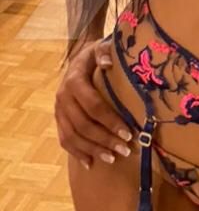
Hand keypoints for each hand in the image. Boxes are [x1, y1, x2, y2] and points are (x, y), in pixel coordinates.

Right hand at [54, 38, 133, 168]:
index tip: (128, 133)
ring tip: (112, 159)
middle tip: (125, 150)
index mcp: (74, 81)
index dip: (110, 121)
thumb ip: (105, 52)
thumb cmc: (95, 54)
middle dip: (105, 140)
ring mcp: (58, 110)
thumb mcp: (101, 46)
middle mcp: (63, 97)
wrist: (78, 57)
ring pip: (72, 136)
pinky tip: (90, 163)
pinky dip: (77, 153)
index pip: (93, 106)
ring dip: (92, 150)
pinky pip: (64, 139)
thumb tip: (108, 63)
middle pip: (83, 125)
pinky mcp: (58, 119)